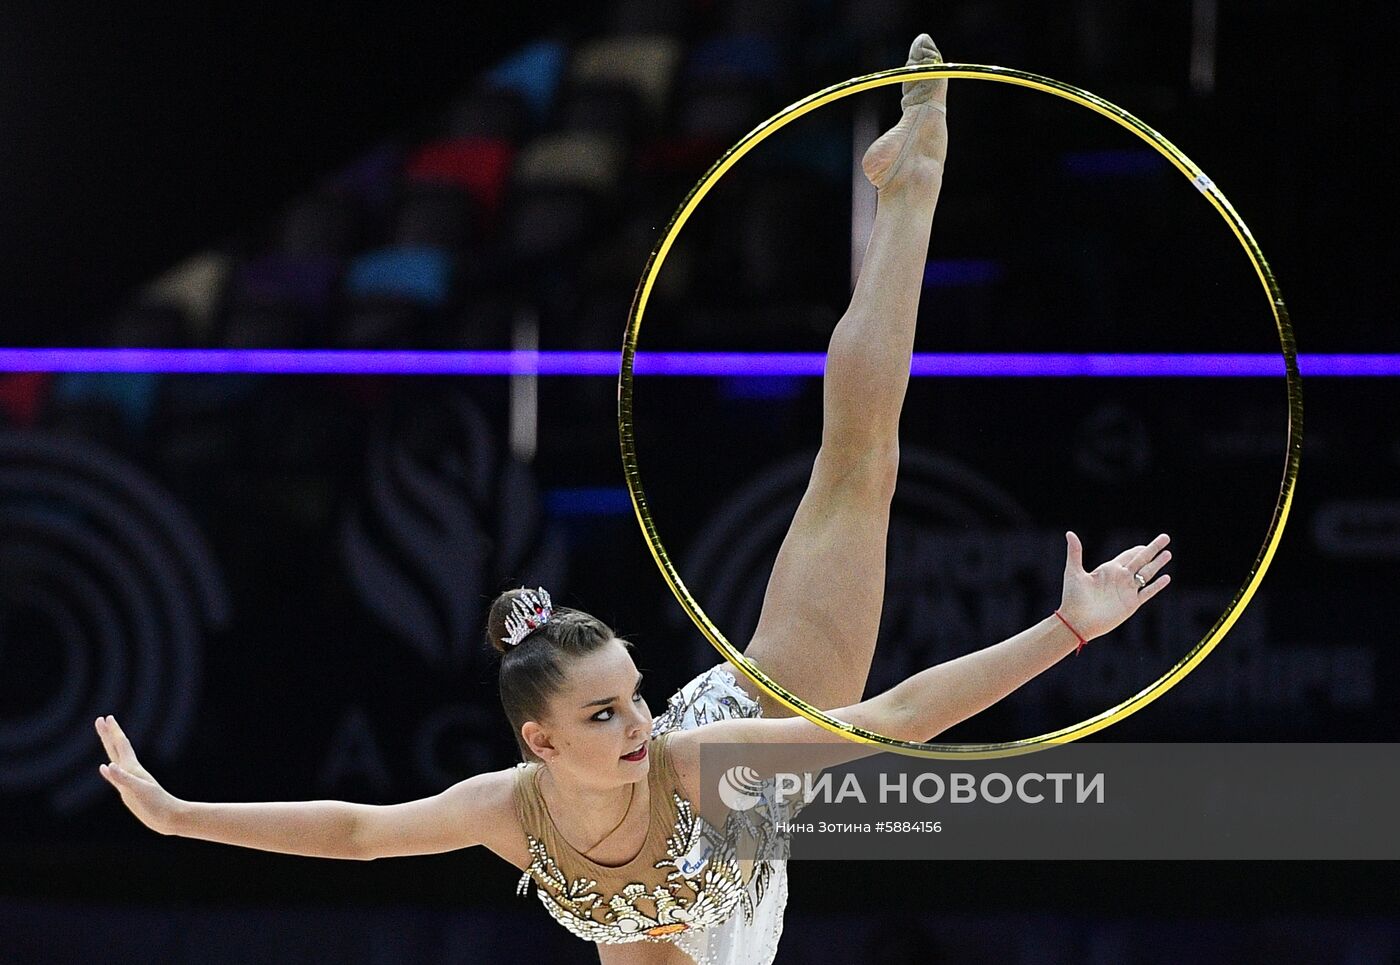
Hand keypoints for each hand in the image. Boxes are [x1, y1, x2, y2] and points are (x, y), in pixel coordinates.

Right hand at [95, 715, 180, 835]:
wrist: (168, 817)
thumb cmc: (156, 804)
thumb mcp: (138, 790)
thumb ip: (123, 778)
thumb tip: (107, 766)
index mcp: (132, 768)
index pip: (120, 744)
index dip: (113, 731)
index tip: (106, 717)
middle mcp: (131, 771)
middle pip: (116, 747)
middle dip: (108, 733)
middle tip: (100, 719)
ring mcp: (130, 780)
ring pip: (116, 759)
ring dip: (110, 747)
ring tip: (105, 737)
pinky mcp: (129, 791)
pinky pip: (115, 777)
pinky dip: (109, 771)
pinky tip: (105, 768)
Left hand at [1059, 531, 1171, 641]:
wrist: (1077, 622)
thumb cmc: (1072, 597)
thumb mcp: (1074, 572)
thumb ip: (1075, 552)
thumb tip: (1069, 532)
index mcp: (1109, 569)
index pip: (1128, 555)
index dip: (1139, 548)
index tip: (1147, 542)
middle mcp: (1120, 578)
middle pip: (1141, 560)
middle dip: (1153, 549)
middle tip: (1166, 537)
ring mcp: (1127, 591)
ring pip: (1147, 574)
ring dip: (1157, 564)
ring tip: (1168, 554)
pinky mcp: (1131, 604)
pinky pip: (1147, 593)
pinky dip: (1157, 585)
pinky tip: (1166, 577)